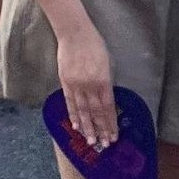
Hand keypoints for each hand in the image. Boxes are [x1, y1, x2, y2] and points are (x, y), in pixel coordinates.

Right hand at [56, 23, 117, 150]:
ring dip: (87, 127)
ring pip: (83, 111)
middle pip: (96, 112)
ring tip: (90, 141)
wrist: (74, 33)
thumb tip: (106, 98)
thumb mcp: (107, 63)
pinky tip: (76, 125)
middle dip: (101, 129)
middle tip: (104, 145)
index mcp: (104, 81)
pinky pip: (70, 102)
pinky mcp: (65, 82)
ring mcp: (76, 85)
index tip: (113, 136)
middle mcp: (90, 86)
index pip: (108, 108)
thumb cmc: (94, 45)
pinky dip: (73, 114)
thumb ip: (106, 82)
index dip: (110, 123)